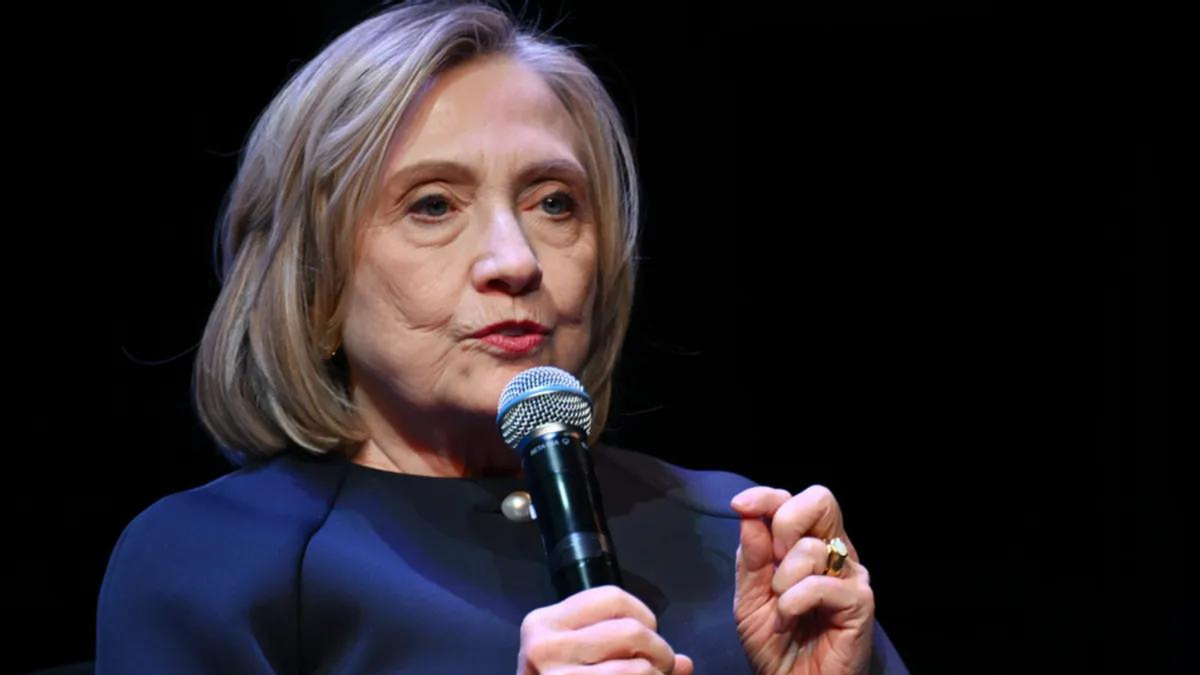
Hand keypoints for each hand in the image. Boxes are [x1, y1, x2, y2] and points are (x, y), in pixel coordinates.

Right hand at [517, 585, 693, 674]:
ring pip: (640, 669)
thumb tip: (685, 664)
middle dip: (659, 650)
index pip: (612, 598)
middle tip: (659, 666)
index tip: (647, 636)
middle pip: (631, 630)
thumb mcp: (577, 656)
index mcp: (545, 622)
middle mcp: (545, 647)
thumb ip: (627, 649)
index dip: (643, 615)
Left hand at [731, 486, 874, 674]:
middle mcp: (833, 553)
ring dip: (782, 581)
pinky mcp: (860, 601)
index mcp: (806, 545)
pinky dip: (793, 603)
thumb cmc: (775, 645)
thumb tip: (748, 514)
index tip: (741, 506)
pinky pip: (820, 585)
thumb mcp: (750, 597)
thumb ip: (750, 556)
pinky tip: (788, 621)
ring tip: (780, 611)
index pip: (794, 500)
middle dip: (785, 524)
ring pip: (811, 548)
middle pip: (821, 501)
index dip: (767, 497)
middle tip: (772, 561)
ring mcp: (850, 575)